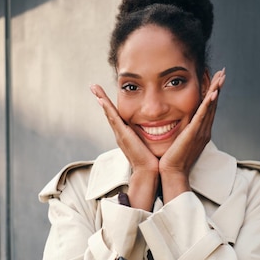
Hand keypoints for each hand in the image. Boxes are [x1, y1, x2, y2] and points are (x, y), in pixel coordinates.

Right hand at [90, 84, 158, 210]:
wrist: (149, 172)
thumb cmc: (153, 160)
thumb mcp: (151, 143)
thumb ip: (154, 134)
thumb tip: (164, 126)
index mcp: (126, 134)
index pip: (117, 116)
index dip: (111, 105)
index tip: (105, 94)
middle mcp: (120, 133)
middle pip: (109, 112)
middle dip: (102, 99)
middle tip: (94, 86)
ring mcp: (120, 134)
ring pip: (109, 113)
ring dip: (101, 99)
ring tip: (94, 87)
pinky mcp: (122, 135)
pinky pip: (113, 118)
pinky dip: (106, 108)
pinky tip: (101, 98)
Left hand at [159, 68, 225, 202]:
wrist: (172, 173)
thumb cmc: (172, 159)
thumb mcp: (179, 140)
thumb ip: (181, 130)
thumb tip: (176, 121)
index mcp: (200, 131)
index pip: (208, 108)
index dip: (213, 93)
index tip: (216, 79)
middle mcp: (204, 130)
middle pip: (213, 105)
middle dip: (218, 87)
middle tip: (223, 72)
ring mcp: (201, 132)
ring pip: (210, 107)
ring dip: (216, 91)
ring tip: (221, 77)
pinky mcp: (194, 134)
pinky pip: (202, 116)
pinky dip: (208, 104)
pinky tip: (213, 93)